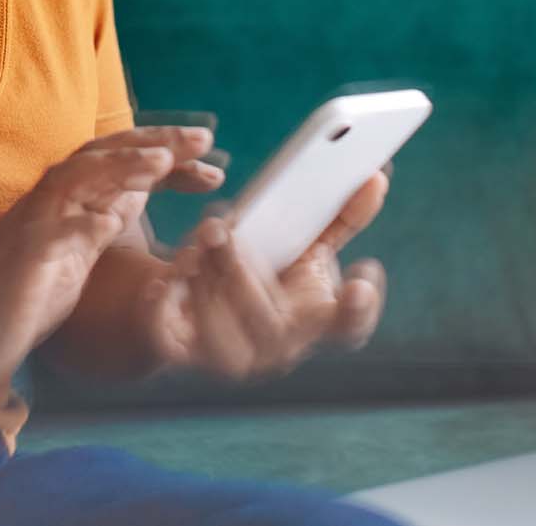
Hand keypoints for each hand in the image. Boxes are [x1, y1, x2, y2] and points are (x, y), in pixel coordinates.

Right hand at [0, 126, 225, 382]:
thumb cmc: (26, 293)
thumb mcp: (80, 251)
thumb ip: (104, 218)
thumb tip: (139, 192)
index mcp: (72, 198)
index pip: (124, 162)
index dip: (169, 159)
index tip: (211, 167)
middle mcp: (54, 198)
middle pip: (107, 152)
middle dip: (156, 142)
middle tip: (203, 139)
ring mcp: (37, 219)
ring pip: (81, 173)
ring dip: (123, 162)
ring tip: (164, 159)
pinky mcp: (26, 250)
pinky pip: (56, 224)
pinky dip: (85, 215)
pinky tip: (114, 216)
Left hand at [140, 169, 390, 380]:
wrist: (191, 309)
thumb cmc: (258, 274)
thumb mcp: (296, 245)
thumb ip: (336, 217)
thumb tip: (375, 178)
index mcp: (311, 320)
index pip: (346, 326)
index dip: (357, 308)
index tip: (362, 275)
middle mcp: (276, 348)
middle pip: (268, 320)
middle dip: (242, 270)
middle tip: (220, 227)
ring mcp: (230, 357)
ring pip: (218, 328)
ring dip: (204, 277)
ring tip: (195, 239)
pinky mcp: (182, 353)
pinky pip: (171, 334)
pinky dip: (166, 302)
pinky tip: (161, 279)